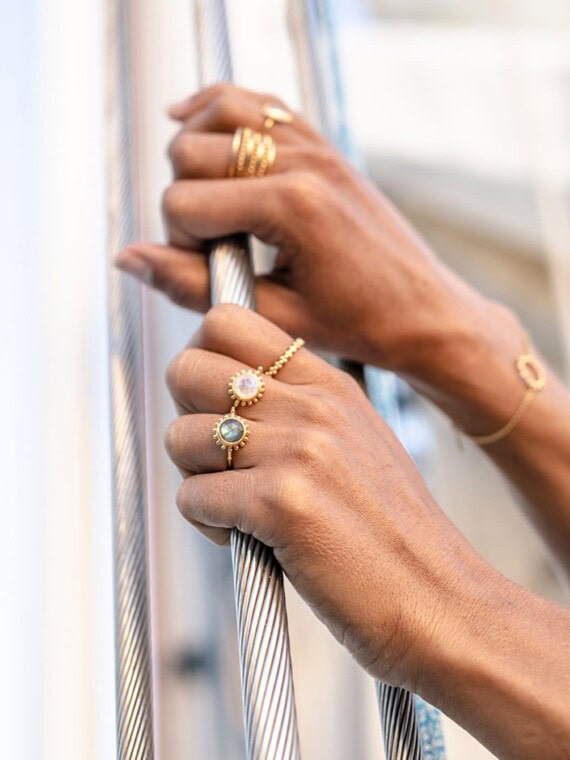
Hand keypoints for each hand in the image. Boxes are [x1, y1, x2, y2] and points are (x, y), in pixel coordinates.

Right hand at [116, 83, 506, 379]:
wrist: (421, 311)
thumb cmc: (360, 320)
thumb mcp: (271, 314)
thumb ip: (191, 284)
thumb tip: (129, 259)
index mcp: (291, 205)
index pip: (183, 202)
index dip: (179, 241)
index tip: (212, 266)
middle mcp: (301, 161)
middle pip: (189, 151)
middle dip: (184, 200)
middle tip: (215, 241)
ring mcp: (313, 145)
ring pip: (215, 113)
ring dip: (194, 151)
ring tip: (208, 196)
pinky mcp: (320, 143)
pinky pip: (255, 100)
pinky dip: (218, 108)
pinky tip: (195, 120)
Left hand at [163, 303, 490, 688]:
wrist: (440, 601)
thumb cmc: (392, 535)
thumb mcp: (359, 444)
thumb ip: (302, 410)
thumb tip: (229, 396)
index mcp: (330, 386)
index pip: (228, 322)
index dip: (202, 359)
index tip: (211, 401)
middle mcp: (313, 408)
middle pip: (188, 369)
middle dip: (186, 414)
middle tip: (215, 456)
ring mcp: (299, 452)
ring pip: (181, 436)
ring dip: (194, 477)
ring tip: (233, 505)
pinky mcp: (283, 503)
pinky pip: (193, 496)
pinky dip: (206, 523)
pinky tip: (244, 538)